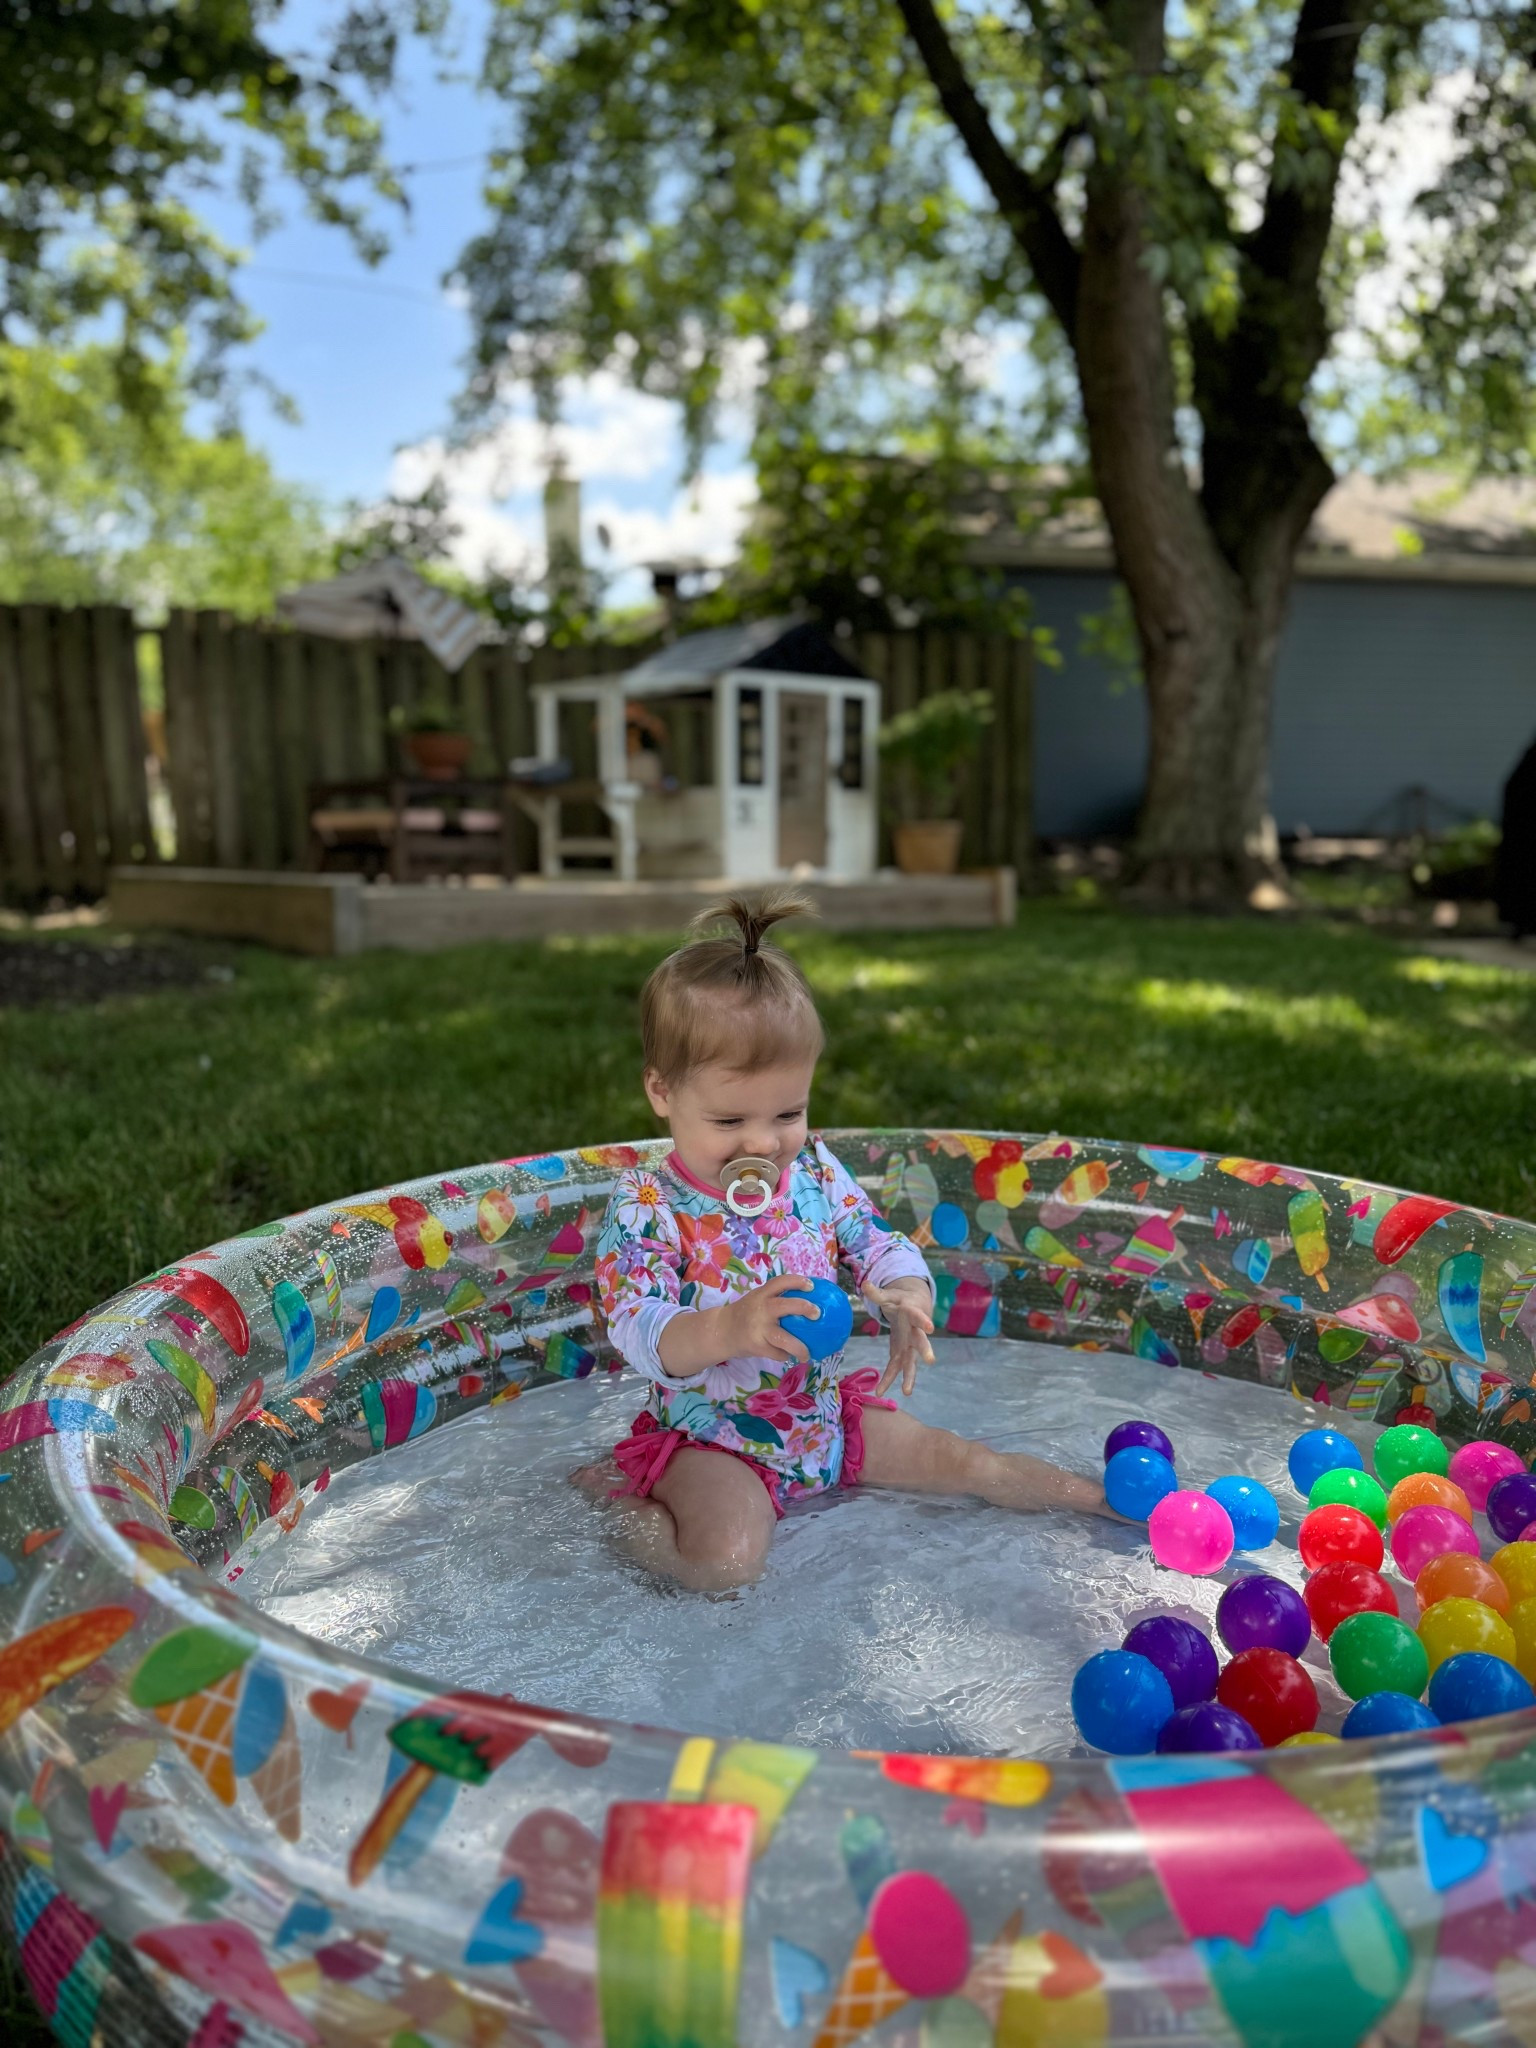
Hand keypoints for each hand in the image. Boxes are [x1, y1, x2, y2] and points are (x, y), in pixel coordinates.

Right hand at [725, 1274, 816, 1363]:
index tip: (812, 1286)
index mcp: (761, 1294)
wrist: (720, 1331)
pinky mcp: (757, 1346)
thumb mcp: (756, 1299)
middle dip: (804, 1308)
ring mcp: (759, 1329)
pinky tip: (788, 1355)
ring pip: (783, 1338)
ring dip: (799, 1347)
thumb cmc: (745, 1314)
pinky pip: (777, 1353)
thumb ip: (775, 1299)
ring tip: (807, 1354)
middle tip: (817, 1314)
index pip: (780, 1282)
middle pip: (785, 1306)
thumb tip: (808, 1301)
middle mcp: (761, 1309)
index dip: (797, 1282)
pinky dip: (784, 1355)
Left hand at [865, 1279, 934, 1396]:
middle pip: (920, 1341)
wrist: (913, 1308)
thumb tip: (865, 1284)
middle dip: (925, 1350)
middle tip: (931, 1360)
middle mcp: (914, 1333)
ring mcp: (909, 1346)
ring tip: (907, 1391)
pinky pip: (895, 1369)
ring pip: (911, 1362)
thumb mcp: (889, 1295)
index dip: (923, 1321)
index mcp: (912, 1315)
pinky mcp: (902, 1355)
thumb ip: (877, 1293)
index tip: (930, 1327)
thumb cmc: (900, 1301)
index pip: (918, 1317)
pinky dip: (888, 1380)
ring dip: (909, 1376)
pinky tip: (880, 1392)